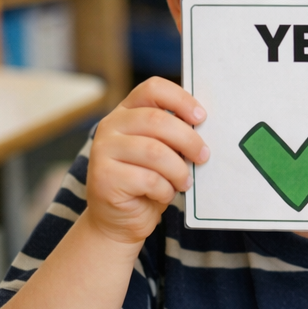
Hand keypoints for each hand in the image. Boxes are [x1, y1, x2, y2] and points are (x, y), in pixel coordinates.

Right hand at [86, 76, 208, 246]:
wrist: (118, 219)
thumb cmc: (148, 181)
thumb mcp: (163, 152)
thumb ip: (175, 135)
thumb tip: (205, 128)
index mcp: (126, 112)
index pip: (153, 89)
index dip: (181, 99)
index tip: (201, 117)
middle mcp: (110, 126)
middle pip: (157, 120)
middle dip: (188, 139)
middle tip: (203, 156)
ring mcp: (102, 150)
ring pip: (154, 152)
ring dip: (178, 169)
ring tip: (185, 181)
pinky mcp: (103, 177)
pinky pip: (148, 179)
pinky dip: (165, 189)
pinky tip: (165, 194)